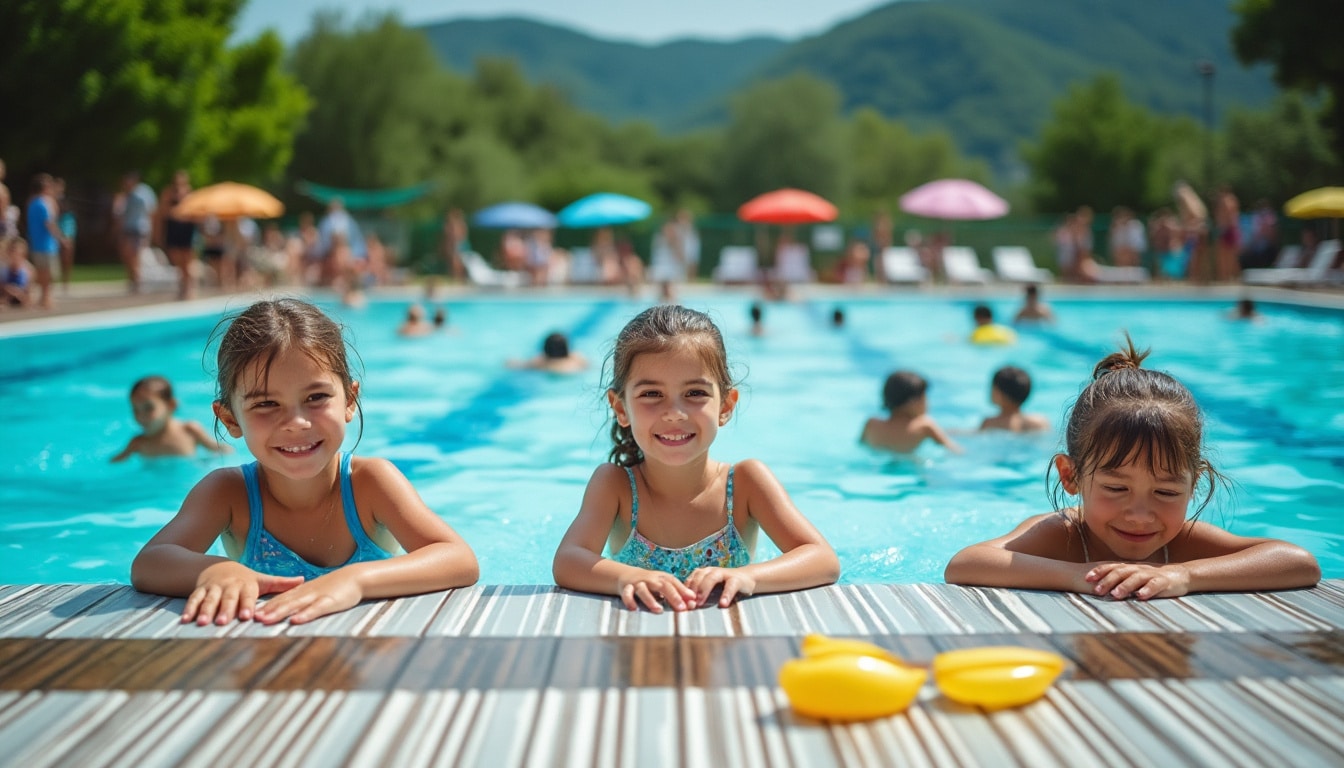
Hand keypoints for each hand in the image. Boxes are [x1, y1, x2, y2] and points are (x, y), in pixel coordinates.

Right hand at [183, 562, 303, 624]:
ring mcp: (213, 588)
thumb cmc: (244, 579)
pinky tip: (186, 620)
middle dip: (225, 609)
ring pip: (209, 599)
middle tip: (222, 622)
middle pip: (227, 599)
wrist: (217, 567)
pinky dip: (189, 609)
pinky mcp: (199, 590)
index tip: (247, 616)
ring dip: (206, 611)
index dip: (247, 605)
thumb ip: (281, 583)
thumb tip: (303, 580)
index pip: (247, 596)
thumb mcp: (262, 579)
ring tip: (203, 623)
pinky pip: (193, 599)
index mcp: (246, 585)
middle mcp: (229, 586)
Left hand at [252, 569, 363, 624]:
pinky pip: (315, 609)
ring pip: (295, 605)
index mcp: (302, 591)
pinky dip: (305, 615)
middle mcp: (306, 593)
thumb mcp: (316, 592)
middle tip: (253, 618)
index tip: (252, 614)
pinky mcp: (330, 602)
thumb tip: (289, 612)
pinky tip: (296, 621)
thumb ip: (303, 600)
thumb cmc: (335, 587)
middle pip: (284, 602)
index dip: (266, 606)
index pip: (281, 599)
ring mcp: (317, 597)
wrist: (355, 577)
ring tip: (266, 620)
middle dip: (267, 611)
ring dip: (279, 613)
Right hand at [616, 569, 698, 612]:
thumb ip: (678, 593)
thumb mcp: (664, 585)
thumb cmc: (650, 583)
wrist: (627, 575)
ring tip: (658, 610)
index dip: (683, 592)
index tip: (692, 602)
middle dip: (672, 596)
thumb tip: (694, 601)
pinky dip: (629, 601)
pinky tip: (634, 609)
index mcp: (662, 578)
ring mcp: (638, 583)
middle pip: (662, 585)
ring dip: (651, 600)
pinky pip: (627, 594)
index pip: (674, 584)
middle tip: (681, 608)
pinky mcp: (626, 588)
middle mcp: (651, 579)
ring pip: (643, 590)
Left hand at [686, 567, 755, 607]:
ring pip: (712, 578)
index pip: (690, 579)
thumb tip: (685, 608)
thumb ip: (699, 595)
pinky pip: (730, 586)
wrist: (747, 579)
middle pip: (698, 577)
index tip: (678, 603)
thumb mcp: (710, 589)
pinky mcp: (737, 579)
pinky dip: (726, 594)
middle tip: (687, 604)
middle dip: (691, 590)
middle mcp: (712, 571)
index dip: (683, 591)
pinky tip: (722, 604)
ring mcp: (724, 574)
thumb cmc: (725, 586)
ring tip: (700, 602)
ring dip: (704, 590)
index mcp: (703, 573)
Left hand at [1086, 562, 1190, 599]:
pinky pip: (1155, 585)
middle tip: (1096, 590)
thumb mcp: (1136, 578)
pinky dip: (1148, 590)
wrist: (1182, 575)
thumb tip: (1102, 588)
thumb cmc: (1154, 579)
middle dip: (1108, 580)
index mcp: (1131, 568)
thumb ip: (1121, 581)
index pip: (1112, 567)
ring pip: (1136, 578)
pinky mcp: (1164, 582)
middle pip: (1121, 572)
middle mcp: (1139, 569)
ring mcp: (1152, 574)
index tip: (1086, 578)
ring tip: (1115, 595)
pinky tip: (1141, 596)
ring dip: (1125, 586)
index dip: (1099, 571)